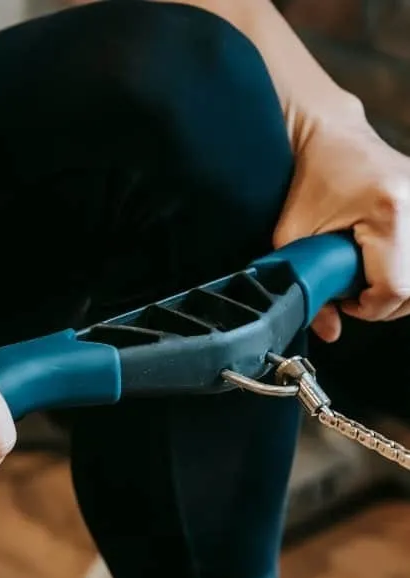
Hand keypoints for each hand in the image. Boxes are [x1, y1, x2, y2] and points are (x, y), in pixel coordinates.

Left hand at [275, 116, 409, 342]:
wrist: (330, 132)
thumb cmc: (308, 179)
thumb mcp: (293, 236)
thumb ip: (307, 285)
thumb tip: (330, 331)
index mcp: (389, 212)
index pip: (395, 289)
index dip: (369, 308)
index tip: (347, 304)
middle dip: (387, 302)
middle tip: (356, 295)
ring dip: (401, 287)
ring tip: (367, 277)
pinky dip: (407, 268)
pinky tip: (383, 263)